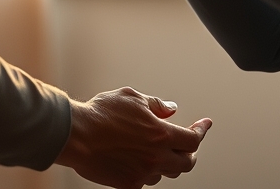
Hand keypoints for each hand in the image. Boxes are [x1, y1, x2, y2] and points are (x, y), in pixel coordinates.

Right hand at [54, 87, 211, 188]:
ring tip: (158, 149)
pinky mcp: (127, 184)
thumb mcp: (132, 98)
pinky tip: (140, 159)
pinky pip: (145, 180)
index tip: (205, 125)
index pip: (193, 139)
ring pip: (165, 172)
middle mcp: (155, 157)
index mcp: (161, 135)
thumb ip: (156, 105)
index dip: (201, 131)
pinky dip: (147, 170)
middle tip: (188, 143)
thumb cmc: (100, 114)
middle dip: (190, 152)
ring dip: (167, 161)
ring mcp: (142, 173)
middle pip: (186, 163)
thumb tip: (171, 109)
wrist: (75, 136)